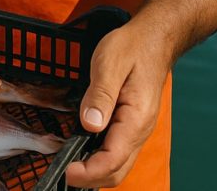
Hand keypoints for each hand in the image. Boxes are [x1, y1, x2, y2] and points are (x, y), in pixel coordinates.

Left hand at [65, 24, 171, 187]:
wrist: (154, 39)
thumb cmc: (132, 47)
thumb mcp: (109, 63)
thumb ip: (100, 95)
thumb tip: (89, 124)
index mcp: (136, 118)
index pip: (113, 159)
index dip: (88, 172)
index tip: (66, 171)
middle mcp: (140, 130)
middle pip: (117, 170)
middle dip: (90, 179)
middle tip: (62, 172)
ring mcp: (137, 129)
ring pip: (118, 165)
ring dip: (95, 172)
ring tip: (69, 166)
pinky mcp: (131, 125)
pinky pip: (117, 152)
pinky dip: (99, 160)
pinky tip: (81, 152)